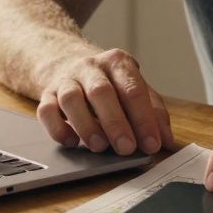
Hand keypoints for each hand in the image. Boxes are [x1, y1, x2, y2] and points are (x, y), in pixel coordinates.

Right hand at [35, 48, 173, 155]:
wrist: (69, 64)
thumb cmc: (111, 84)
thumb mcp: (137, 90)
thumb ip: (154, 112)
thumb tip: (167, 141)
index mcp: (118, 63)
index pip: (133, 89)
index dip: (144, 118)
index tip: (151, 144)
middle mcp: (90, 67)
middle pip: (101, 92)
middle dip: (115, 123)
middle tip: (126, 149)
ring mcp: (66, 80)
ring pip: (71, 99)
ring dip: (86, 125)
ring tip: (100, 147)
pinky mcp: (46, 94)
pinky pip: (45, 110)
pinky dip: (58, 129)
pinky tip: (72, 142)